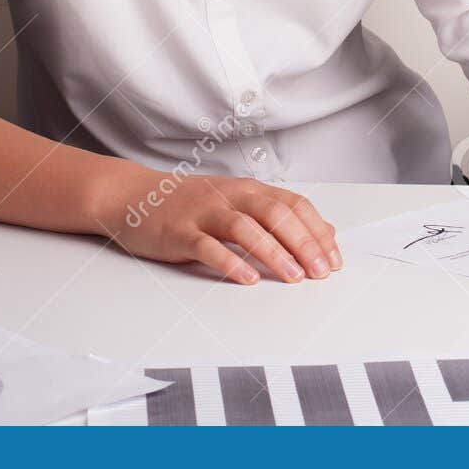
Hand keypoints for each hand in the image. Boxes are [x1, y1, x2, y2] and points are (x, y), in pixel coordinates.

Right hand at [95, 165, 342, 284]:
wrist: (135, 196)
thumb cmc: (190, 204)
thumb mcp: (237, 202)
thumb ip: (276, 215)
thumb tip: (323, 232)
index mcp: (248, 190)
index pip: (293, 204)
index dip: (317, 231)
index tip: (333, 259)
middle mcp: (230, 196)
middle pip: (275, 214)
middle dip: (303, 243)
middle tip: (320, 272)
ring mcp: (204, 213)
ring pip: (245, 228)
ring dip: (273, 253)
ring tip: (293, 277)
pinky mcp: (181, 232)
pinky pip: (208, 247)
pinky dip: (230, 262)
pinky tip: (246, 279)